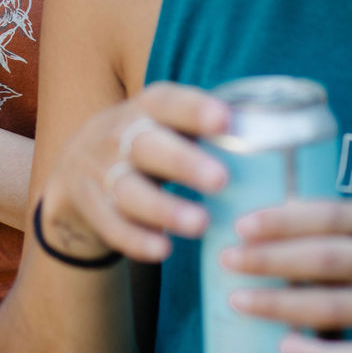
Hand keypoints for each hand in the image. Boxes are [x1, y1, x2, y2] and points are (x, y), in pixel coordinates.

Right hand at [39, 82, 230, 263]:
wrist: (75, 167)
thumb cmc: (147, 144)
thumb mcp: (164, 125)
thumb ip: (204, 130)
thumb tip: (276, 138)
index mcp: (145, 109)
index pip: (168, 102)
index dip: (194, 109)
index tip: (225, 119)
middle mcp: (119, 135)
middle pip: (148, 145)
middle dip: (183, 162)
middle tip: (221, 179)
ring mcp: (101, 171)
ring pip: (129, 188)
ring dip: (164, 207)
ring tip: (201, 223)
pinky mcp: (91, 204)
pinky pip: (111, 224)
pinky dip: (136, 238)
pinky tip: (163, 250)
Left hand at [222, 198, 351, 352]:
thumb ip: (339, 225)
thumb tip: (267, 214)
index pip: (332, 214)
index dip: (284, 219)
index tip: (242, 224)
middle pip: (327, 259)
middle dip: (271, 259)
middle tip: (228, 260)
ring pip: (333, 308)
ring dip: (280, 305)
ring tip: (239, 301)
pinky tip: (284, 348)